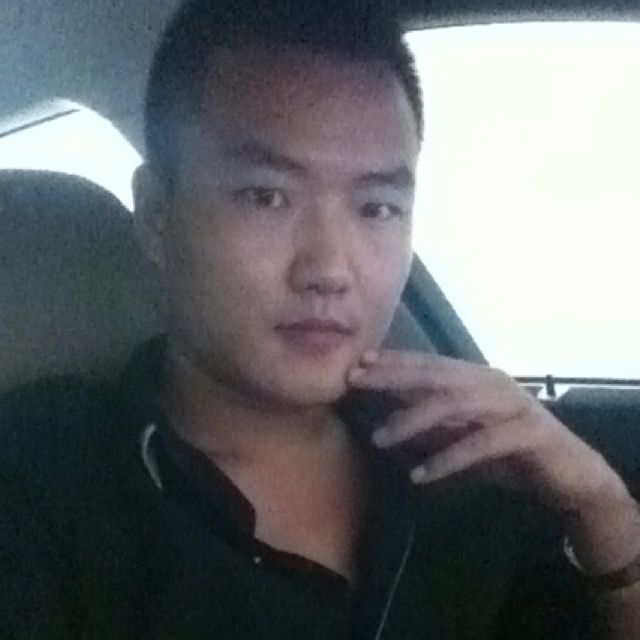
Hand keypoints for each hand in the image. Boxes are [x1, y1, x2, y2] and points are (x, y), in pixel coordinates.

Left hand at [347, 349, 629, 517]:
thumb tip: (388, 419)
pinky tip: (420, 474)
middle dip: (392, 376)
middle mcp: (492, 383)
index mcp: (477, 379)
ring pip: (454, 404)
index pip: (429, 365)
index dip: (394, 362)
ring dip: (412, 420)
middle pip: (435, 375)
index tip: (358, 362)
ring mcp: (511, 405)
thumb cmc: (511, 452)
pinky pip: (481, 443)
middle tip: (355, 380)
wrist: (572, 475)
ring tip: (379, 438)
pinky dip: (448, 457)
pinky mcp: (528, 433)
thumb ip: (433, 424)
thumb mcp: (464, 435)